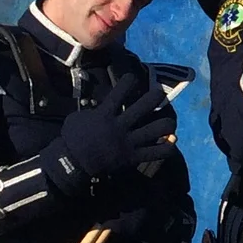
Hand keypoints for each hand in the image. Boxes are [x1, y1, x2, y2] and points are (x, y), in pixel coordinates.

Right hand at [53, 78, 174, 183]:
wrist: (73, 164)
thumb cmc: (72, 139)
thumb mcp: (76, 119)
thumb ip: (91, 110)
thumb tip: (100, 103)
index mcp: (104, 115)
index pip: (120, 92)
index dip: (129, 81)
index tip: (133, 77)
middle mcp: (120, 126)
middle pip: (146, 105)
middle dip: (156, 95)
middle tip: (158, 93)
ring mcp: (128, 142)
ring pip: (158, 128)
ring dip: (167, 123)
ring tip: (168, 122)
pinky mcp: (134, 157)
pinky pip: (158, 152)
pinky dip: (167, 146)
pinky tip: (170, 142)